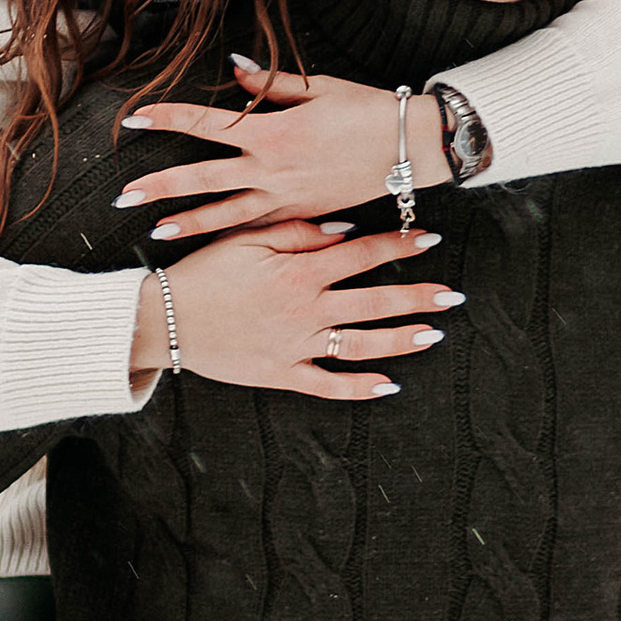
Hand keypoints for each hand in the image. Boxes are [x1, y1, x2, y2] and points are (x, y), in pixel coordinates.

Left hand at [118, 67, 455, 239]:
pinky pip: (261, 227)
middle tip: (123, 195)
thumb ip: (271, 86)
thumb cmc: (366, 110)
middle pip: (203, 178)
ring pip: (226, 213)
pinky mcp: (304, 213)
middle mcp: (271, 168)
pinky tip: (212, 242)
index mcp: (271, 132)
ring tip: (156, 231)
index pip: (206, 123)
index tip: (135, 119)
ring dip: (189, 222)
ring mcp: (286, 196)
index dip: (168, 117)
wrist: (408, 147)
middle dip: (160, 186)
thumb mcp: (318, 88)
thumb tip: (235, 71)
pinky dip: (233, 235)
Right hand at [134, 220, 460, 402]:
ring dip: (400, 340)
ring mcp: (297, 345)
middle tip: (453, 296)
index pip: (362, 254)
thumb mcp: (247, 236)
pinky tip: (389, 386)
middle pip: (374, 301)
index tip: (430, 239)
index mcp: (300, 270)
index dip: (399, 245)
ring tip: (433, 335)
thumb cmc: (205, 271)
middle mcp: (307, 309)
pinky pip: (327, 385)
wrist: (167, 318)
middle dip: (418, 297)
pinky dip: (358, 388)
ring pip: (361, 345)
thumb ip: (299, 232)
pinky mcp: (282, 374)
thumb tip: (345, 231)